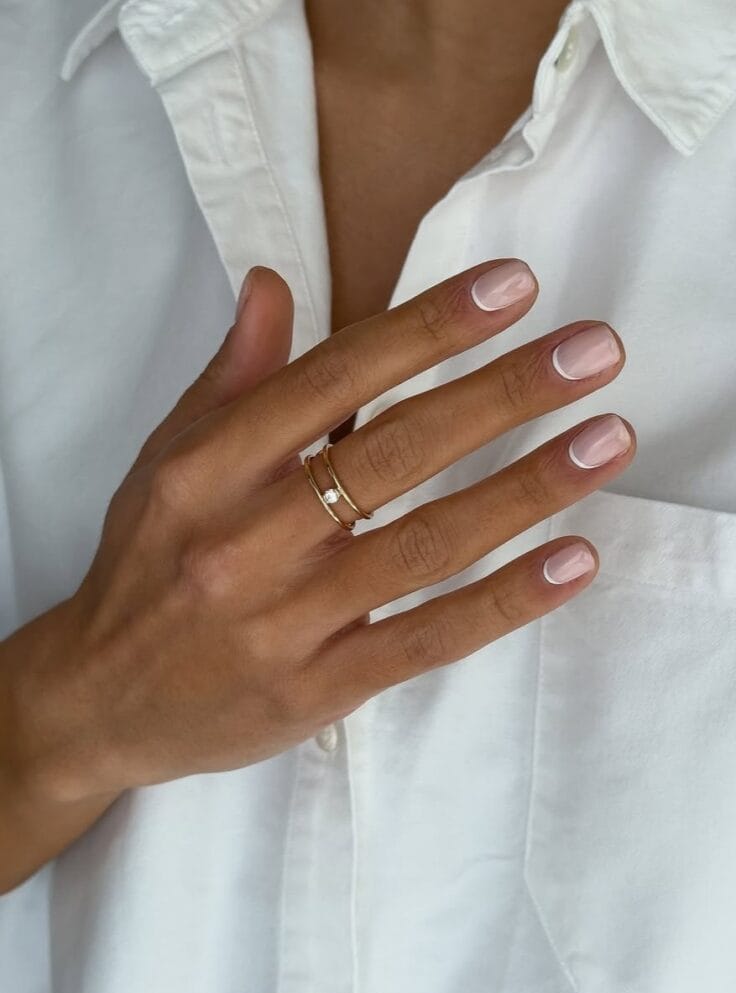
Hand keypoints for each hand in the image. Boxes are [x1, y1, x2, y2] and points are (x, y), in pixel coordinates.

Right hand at [7, 259, 633, 802]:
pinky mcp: (320, 688)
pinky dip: (506, 600)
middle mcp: (246, 539)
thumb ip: (230, 377)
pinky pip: (426, 638)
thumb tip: (271, 285)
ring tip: (607, 440)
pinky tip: (573, 560)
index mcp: (208, 470)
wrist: (101, 701)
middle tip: (593, 353)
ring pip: (424, 545)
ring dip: (525, 490)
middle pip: (393, 454)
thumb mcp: (167, 461)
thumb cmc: (144, 566)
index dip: (427, 329)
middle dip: (501, 395)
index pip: (332, 380)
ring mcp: (286, 621)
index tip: (512, 289)